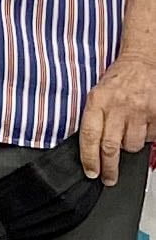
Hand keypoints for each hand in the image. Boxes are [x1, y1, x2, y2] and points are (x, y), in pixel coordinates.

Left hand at [81, 51, 155, 184]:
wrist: (143, 61)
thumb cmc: (119, 79)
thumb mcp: (98, 94)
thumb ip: (95, 118)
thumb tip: (91, 149)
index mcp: (97, 101)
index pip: (90, 136)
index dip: (90, 158)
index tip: (92, 172)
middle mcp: (118, 106)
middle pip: (110, 147)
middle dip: (109, 168)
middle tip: (109, 178)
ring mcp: (139, 111)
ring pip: (133, 145)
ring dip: (130, 146)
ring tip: (128, 133)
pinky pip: (150, 137)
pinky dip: (146, 137)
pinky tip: (143, 124)